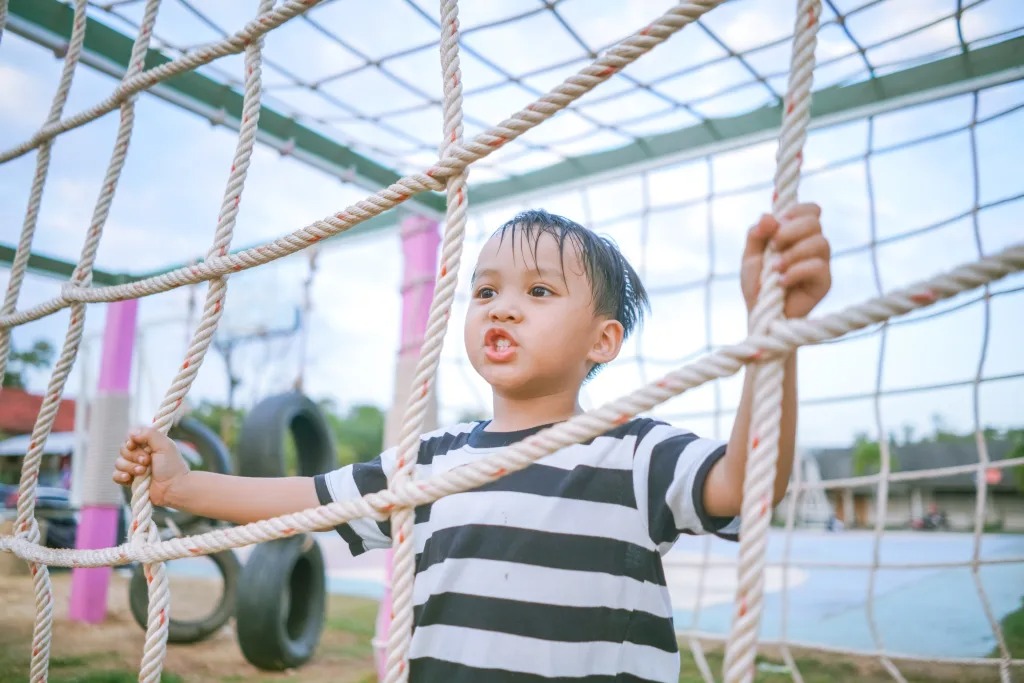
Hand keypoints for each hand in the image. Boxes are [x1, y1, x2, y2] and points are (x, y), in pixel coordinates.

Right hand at [113, 426, 188, 506]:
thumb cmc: (172, 466)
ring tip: (143, 472)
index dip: (130, 441)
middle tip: (147, 462)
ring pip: (119, 462)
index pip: (130, 437)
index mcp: (149, 444)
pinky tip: (129, 478)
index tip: (135, 445)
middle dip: (134, 456)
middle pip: (123, 450)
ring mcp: (134, 467)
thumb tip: (132, 433)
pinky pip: (115, 475)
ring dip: (130, 467)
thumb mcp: (164, 445)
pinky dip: (120, 476)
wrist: (173, 488)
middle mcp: (140, 454)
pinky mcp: (130, 480)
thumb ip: (149, 434)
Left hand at [741, 203, 830, 317]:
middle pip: (815, 222)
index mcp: (797, 235)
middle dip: (790, 230)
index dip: (797, 210)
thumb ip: (757, 234)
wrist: (760, 315)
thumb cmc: (757, 285)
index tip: (777, 223)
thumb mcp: (750, 256)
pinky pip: (818, 267)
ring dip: (792, 253)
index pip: (811, 210)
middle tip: (773, 246)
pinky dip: (796, 271)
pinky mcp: (825, 282)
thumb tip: (768, 216)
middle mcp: (813, 245)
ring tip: (774, 268)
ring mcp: (821, 263)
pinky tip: (781, 282)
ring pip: (820, 242)